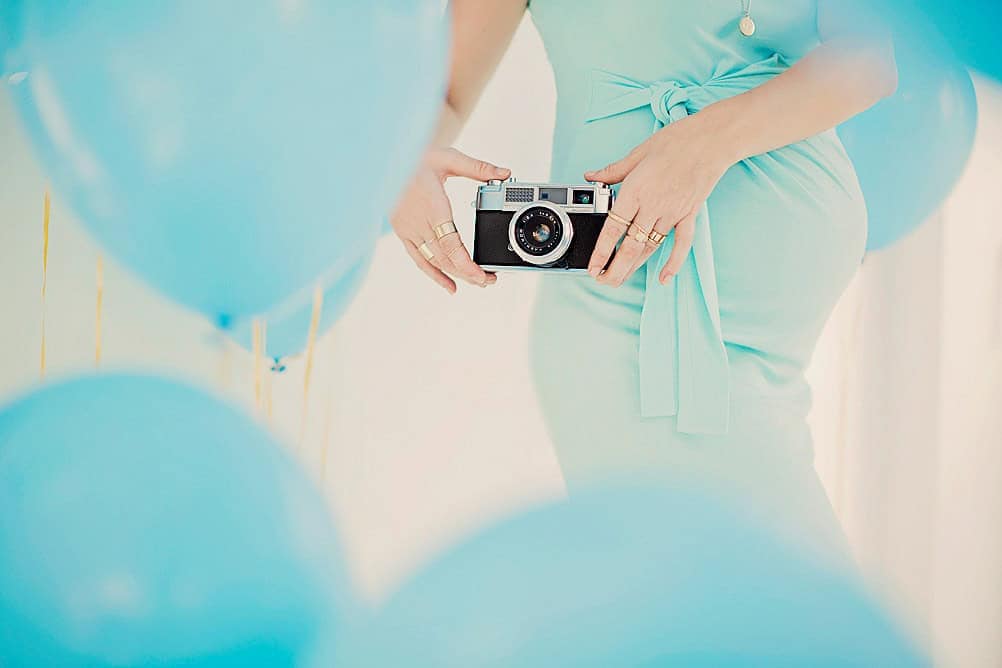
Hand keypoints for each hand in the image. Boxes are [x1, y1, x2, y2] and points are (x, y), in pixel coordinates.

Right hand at [391, 147, 508, 292]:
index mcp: (431, 204)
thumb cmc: (417, 156)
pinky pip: (418, 259)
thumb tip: (506, 173)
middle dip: (468, 272)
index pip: (449, 242)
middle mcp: (417, 221)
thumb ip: (479, 168)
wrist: (386, 157)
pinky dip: (434, 274)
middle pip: (445, 257)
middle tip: (490, 280)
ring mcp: (407, 229)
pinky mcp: (401, 232)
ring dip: (456, 275)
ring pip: (433, 260)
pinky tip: (450, 286)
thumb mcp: (450, 157)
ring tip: (478, 283)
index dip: (465, 263)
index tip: (481, 275)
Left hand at [583, 114, 734, 286]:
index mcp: (635, 191)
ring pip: (650, 247)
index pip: (613, 229)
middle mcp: (652, 206)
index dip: (601, 252)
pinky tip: (664, 277)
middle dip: (615, 268)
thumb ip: (613, 171)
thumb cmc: (677, 140)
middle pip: (630, 246)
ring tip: (620, 279)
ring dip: (634, 267)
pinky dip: (673, 262)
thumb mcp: (638, 152)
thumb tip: (591, 176)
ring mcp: (673, 213)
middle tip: (603, 281)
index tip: (593, 267)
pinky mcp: (689, 215)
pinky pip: (681, 244)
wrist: (713, 139)